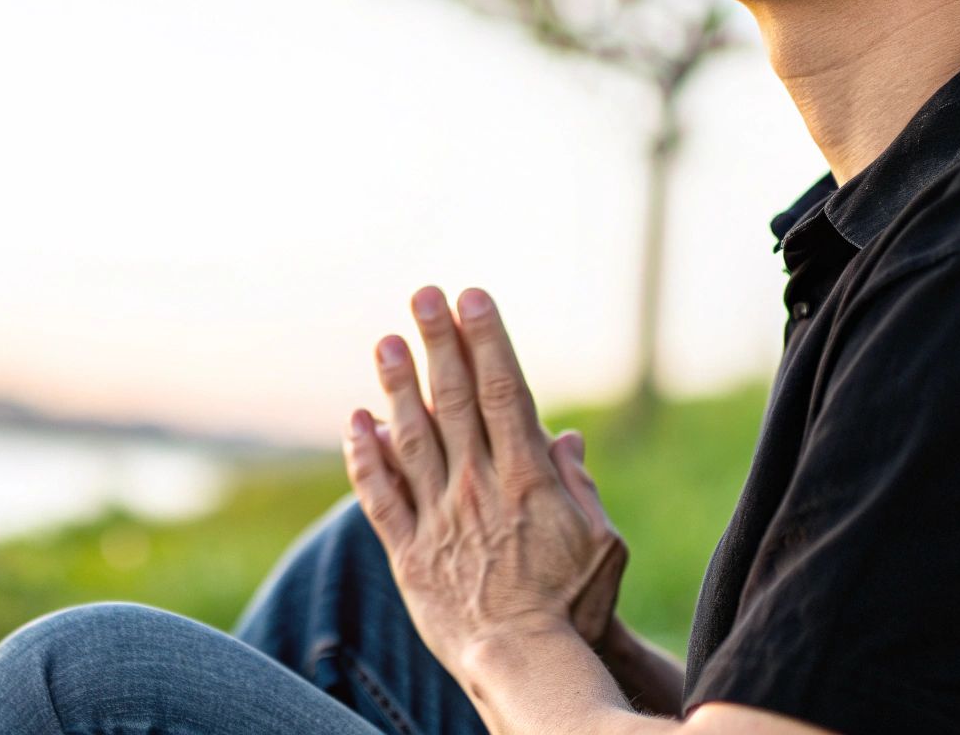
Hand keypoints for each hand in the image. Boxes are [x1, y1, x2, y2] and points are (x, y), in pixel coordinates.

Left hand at [343, 285, 629, 674]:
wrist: (526, 664)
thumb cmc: (575, 605)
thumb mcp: (602, 542)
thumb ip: (579, 485)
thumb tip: (563, 435)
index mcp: (528, 478)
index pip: (502, 391)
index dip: (486, 339)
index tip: (472, 298)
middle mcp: (478, 488)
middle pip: (452, 399)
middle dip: (439, 342)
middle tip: (423, 295)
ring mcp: (439, 518)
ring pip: (411, 437)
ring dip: (396, 385)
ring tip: (385, 340)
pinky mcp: (408, 552)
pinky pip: (379, 495)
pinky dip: (364, 455)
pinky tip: (357, 420)